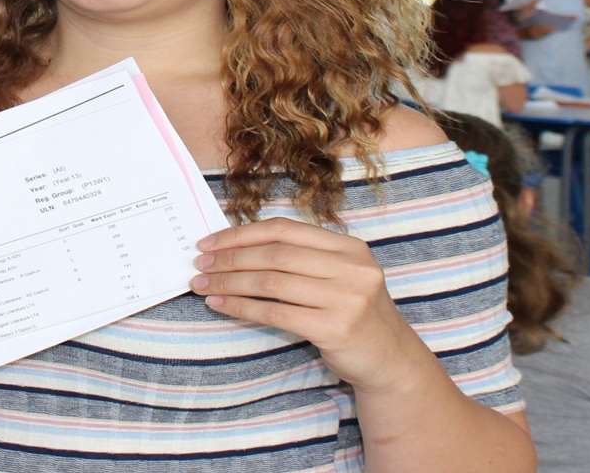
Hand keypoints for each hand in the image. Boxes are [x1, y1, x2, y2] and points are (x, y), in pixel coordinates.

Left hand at [190, 218, 422, 392]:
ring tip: (202, 285)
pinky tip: (220, 305)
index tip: (210, 242)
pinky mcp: (335, 328)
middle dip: (230, 258)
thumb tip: (235, 248)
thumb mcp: (338, 276)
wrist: (390, 360)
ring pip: (271, 282)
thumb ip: (301, 259)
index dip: (242, 234)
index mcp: (349, 247)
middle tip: (200, 265)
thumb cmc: (353, 314)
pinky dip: (241, 307)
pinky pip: (275, 313)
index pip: (285, 229)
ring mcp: (346, 297)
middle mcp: (351, 267)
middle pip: (275, 255)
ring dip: (229, 282)